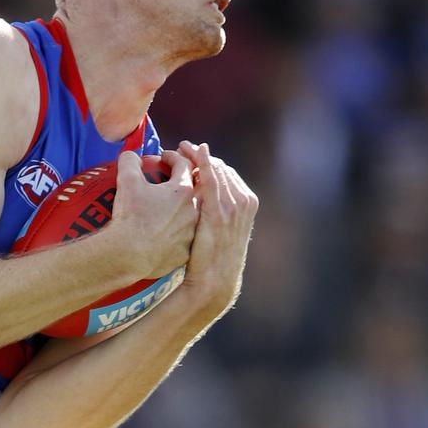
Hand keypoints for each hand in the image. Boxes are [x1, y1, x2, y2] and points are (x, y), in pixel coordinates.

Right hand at [108, 150, 197, 279]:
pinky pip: (183, 237)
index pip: (184, 165)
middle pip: (193, 189)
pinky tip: (166, 230)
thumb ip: (130, 161)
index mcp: (183, 191)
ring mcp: (190, 233)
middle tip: (169, 179)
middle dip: (182, 181)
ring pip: (190, 215)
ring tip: (167, 206)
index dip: (173, 157)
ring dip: (181, 207)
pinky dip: (176, 230)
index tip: (163, 158)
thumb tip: (131, 156)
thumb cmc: (130, 216)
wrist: (129, 255)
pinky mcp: (184, 252)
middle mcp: (193, 210)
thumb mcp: (127, 181)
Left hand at [176, 141, 257, 313]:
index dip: (207, 161)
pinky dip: (203, 163)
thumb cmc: (213, 256)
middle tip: (182, 146)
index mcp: (247, 201)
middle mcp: (243, 200)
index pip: (226, 172)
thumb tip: (202, 194)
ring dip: (197, 155)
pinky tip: (193, 151)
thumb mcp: (221, 228)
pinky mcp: (218, 211)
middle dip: (201, 155)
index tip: (191, 153)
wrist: (215, 281)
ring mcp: (233, 205)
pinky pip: (210, 180)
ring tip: (180, 147)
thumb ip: (217, 208)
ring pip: (215, 170)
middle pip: (220, 167)